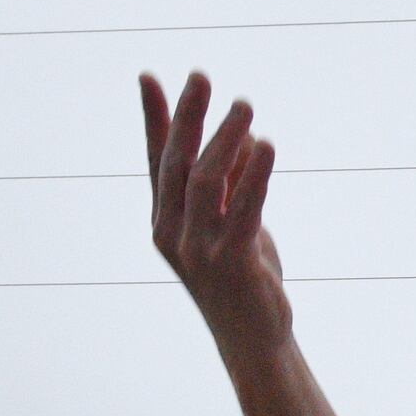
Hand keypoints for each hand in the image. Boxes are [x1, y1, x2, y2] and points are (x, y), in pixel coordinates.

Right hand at [141, 71, 292, 357]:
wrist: (253, 338)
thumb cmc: (242, 278)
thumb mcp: (234, 224)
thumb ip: (233, 185)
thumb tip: (245, 137)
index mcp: (165, 221)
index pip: (156, 160)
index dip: (153, 119)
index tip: (149, 77)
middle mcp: (173, 233)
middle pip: (176, 163)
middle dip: (188, 117)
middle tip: (201, 77)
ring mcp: (199, 249)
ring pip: (206, 181)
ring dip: (225, 138)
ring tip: (245, 105)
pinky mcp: (232, 262)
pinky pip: (243, 209)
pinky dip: (255, 175)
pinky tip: (267, 146)